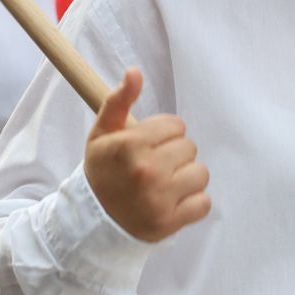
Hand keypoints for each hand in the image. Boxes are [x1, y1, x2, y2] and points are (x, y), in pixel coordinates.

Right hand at [83, 68, 210, 243]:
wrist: (91, 220)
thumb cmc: (102, 171)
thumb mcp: (102, 133)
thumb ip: (118, 100)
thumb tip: (135, 72)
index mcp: (130, 145)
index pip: (176, 125)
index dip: (164, 134)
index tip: (148, 146)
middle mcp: (147, 171)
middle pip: (189, 147)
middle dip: (175, 154)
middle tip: (154, 167)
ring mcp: (159, 199)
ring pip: (200, 173)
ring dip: (187, 178)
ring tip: (165, 184)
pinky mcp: (170, 223)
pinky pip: (204, 203)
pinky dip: (193, 203)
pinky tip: (173, 202)